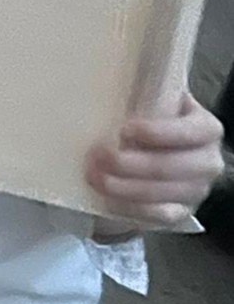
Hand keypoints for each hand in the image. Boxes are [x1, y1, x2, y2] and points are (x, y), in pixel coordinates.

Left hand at [86, 91, 224, 230]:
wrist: (151, 148)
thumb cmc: (147, 118)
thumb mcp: (150, 101)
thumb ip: (140, 96)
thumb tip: (100, 86)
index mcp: (205, 127)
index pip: (191, 131)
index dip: (159, 132)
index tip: (125, 128)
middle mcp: (208, 160)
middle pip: (174, 166)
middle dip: (132, 164)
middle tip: (99, 155)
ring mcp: (198, 190)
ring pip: (164, 193)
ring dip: (125, 187)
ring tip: (94, 176)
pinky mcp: (182, 212)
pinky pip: (160, 216)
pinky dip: (132, 207)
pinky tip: (107, 198)